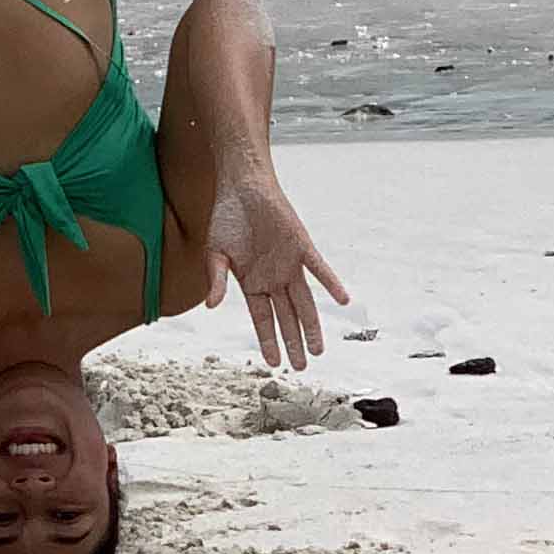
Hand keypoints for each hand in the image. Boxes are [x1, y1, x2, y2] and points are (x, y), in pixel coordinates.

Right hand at [202, 173, 350, 369]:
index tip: (274, 363)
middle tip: (301, 366)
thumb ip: (216, 281)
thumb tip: (211, 306)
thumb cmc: (226, 220)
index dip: (268, 341)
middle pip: (287, 317)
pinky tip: (343, 299)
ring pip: (305, 302)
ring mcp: (289, 265)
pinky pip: (319, 269)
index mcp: (252, 284)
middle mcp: (273, 279)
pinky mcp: (302, 247)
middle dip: (293, 342)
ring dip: (311, 325)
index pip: (263, 320)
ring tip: (319, 349)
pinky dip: (331, 283)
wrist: (243, 187)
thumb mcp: (216, 254)